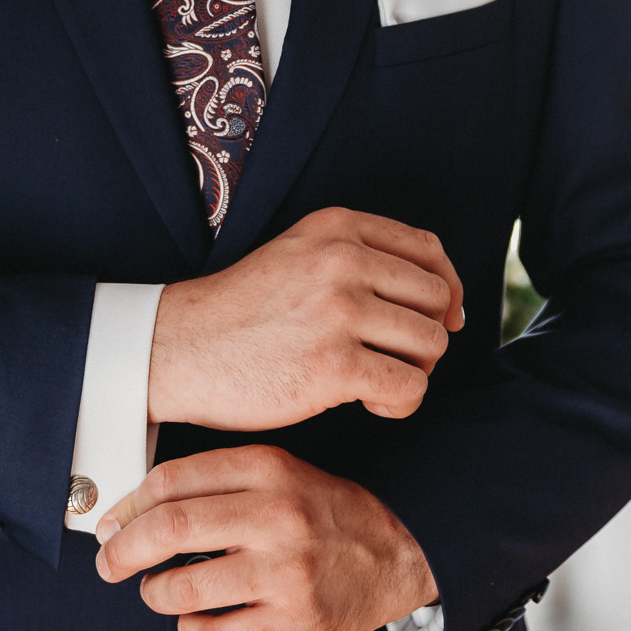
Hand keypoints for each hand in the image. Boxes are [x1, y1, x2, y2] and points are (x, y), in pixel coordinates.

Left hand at [95, 445, 437, 630]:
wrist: (400, 550)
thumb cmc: (321, 512)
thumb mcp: (279, 473)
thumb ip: (216, 481)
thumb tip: (129, 510)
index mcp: (268, 468)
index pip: (171, 480)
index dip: (127, 505)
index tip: (111, 523)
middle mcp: (277, 515)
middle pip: (169, 528)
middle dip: (122, 551)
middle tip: (109, 564)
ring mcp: (288, 572)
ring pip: (184, 589)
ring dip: (155, 594)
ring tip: (156, 592)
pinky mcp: (297, 622)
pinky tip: (194, 621)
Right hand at [146, 207, 462, 428]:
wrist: (180, 348)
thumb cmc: (243, 312)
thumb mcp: (300, 255)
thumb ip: (362, 260)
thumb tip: (451, 303)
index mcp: (336, 228)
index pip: (428, 250)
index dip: (446, 289)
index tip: (437, 318)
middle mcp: (342, 260)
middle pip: (437, 298)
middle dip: (427, 335)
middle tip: (394, 358)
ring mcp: (338, 311)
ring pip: (431, 343)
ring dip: (414, 371)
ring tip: (377, 380)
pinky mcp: (333, 365)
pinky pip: (409, 387)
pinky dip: (400, 403)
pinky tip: (369, 402)